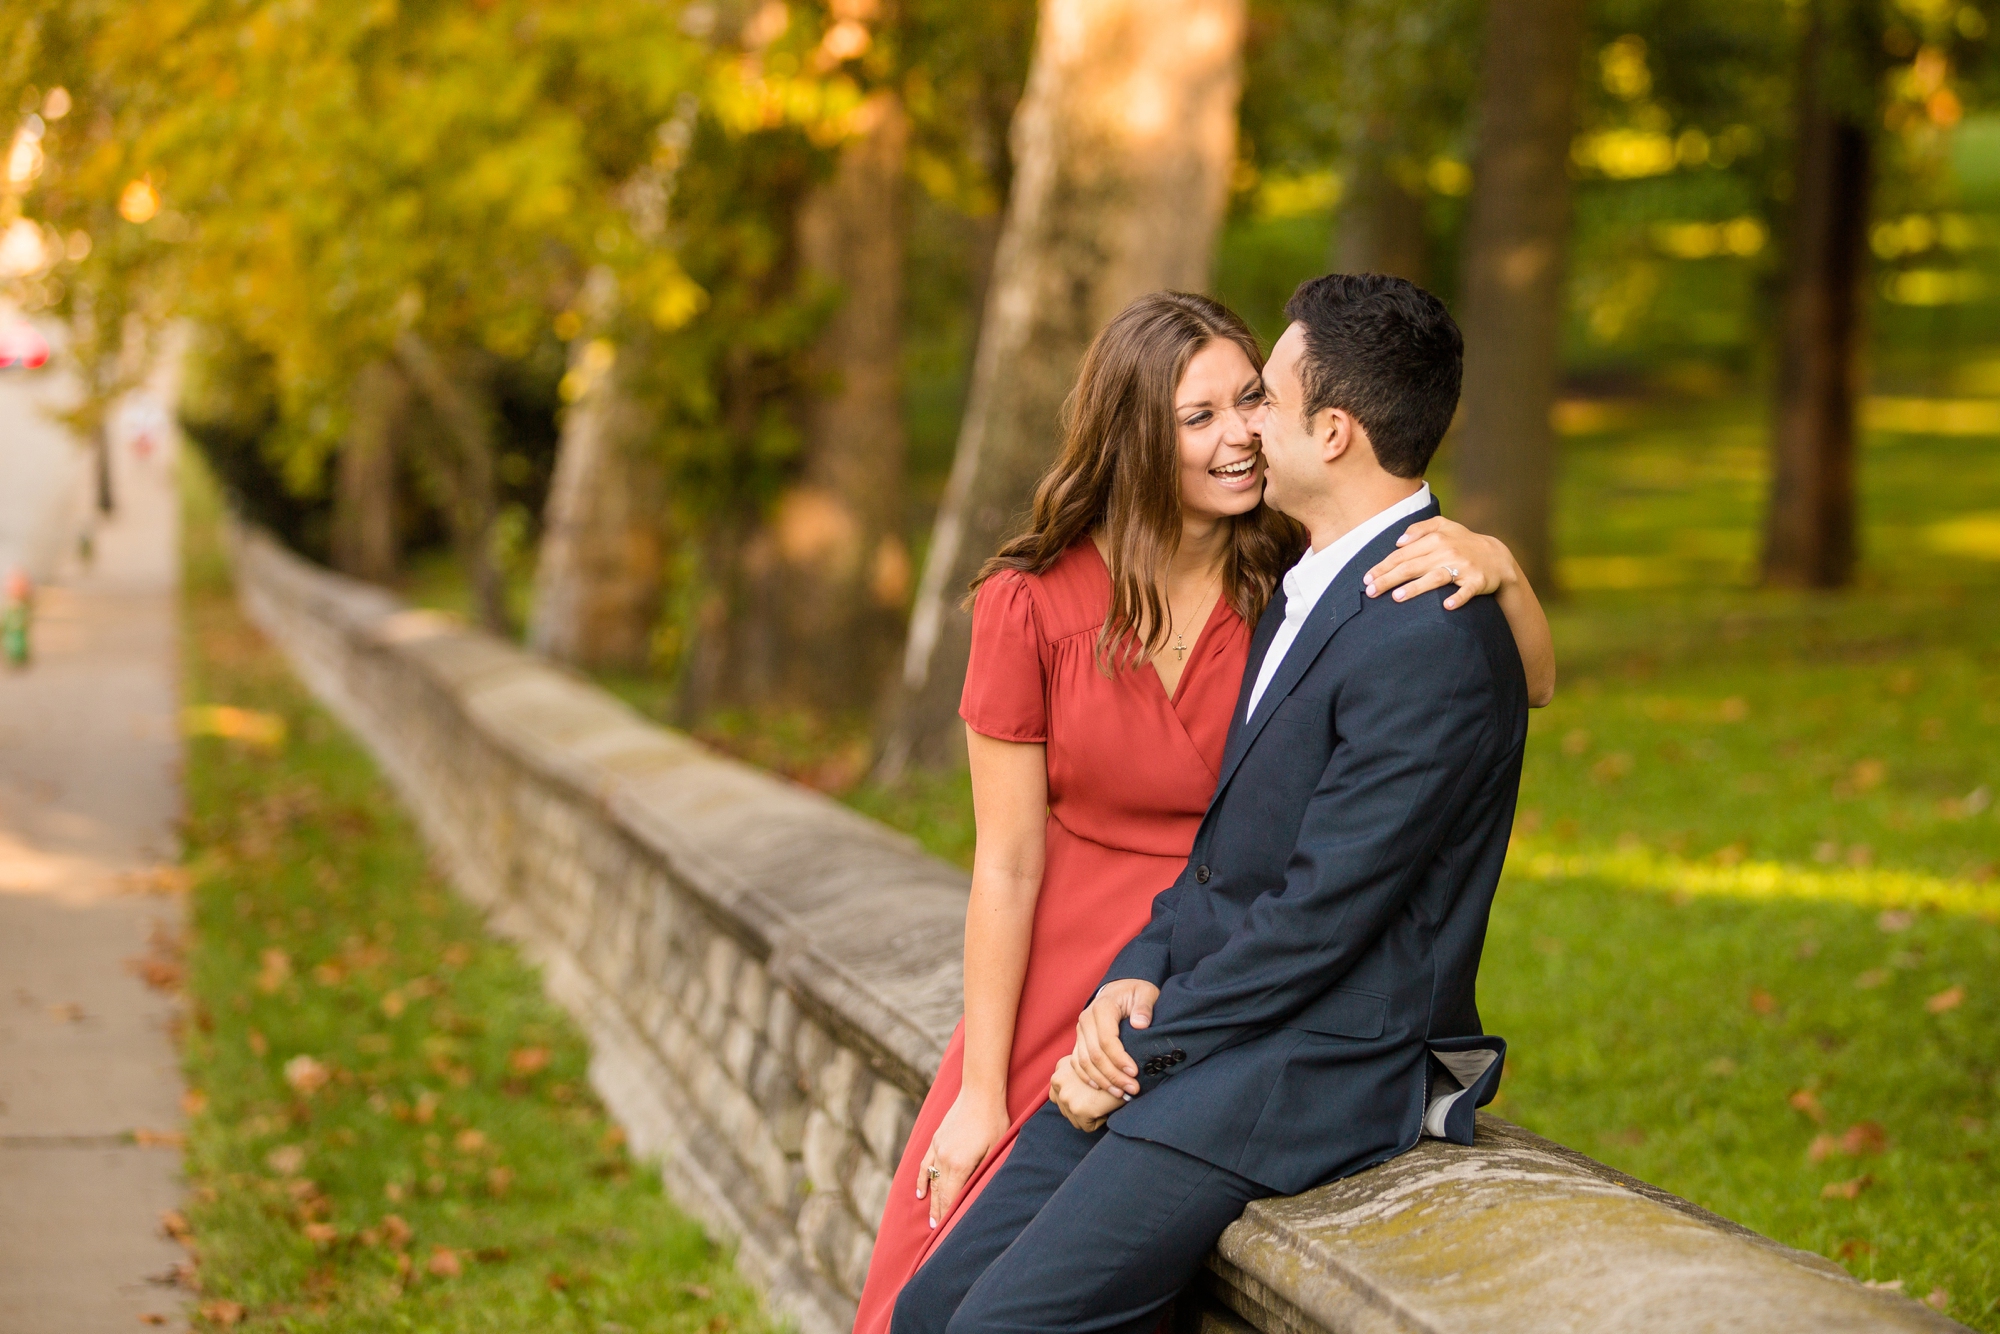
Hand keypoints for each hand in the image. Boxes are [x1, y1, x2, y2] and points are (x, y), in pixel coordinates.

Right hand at [915, 1090, 1010, 1228]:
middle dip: (939, 1212)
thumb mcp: (995, 1150)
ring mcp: (938, 1148)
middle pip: (940, 1192)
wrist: (980, 1092)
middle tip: (937, 1231)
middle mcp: (945, 1158)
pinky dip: (922, 1180)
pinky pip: (925, 1164)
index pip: (952, 1198)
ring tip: (930, 1218)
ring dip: (931, 1200)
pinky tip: (920, 1192)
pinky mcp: (936, 1139)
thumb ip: (983, 1173)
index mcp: (960, 1165)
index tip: (947, 1232)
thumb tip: (976, 1194)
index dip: (949, 1215)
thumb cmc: (994, 1121)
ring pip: (932, 1180)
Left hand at [1049, 1055, 1125, 1131]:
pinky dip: (1099, 1121)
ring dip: (1089, 1115)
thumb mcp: (1089, 1065)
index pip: (1059, 1093)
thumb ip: (1077, 1076)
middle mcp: (1057, 1080)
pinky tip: (1106, 1106)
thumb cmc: (1113, 1068)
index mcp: (1060, 1068)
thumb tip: (1076, 1092)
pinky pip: (1087, 1127)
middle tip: (1098, 1097)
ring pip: (1074, 1119)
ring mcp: (1066, 1095)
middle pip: (1064, 1108)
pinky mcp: (1078, 1109)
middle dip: (1081, 1107)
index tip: (1090, 1093)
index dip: (1077, 1096)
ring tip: (1101, 1101)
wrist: (1127, 1073)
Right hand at [1072, 979, 1158, 1096]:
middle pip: (1095, 1055)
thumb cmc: (1135, 993)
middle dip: (1114, 1076)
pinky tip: (1102, 1088)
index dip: (1119, 1059)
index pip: (1107, 1040)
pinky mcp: (1079, 1040)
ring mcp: (1081, 1031)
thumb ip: (1144, 1006)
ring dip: (1102, 1081)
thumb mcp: (1146, 993)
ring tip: (1121, 1093)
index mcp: (1102, 1007)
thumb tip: (1140, 1023)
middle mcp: (1086, 1020)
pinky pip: (1077, 1063)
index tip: (1135, 1073)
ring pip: (1085, 1062)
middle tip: (1132, 1089)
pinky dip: (1087, 1077)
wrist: (1119, 989)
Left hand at [1364, 517, 1520, 610]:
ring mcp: (1463, 567)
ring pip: (1435, 578)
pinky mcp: (1477, 581)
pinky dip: (1458, 598)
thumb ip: (1419, 529)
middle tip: (1371, 592)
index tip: (1366, 579)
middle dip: (1389, 579)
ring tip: (1397, 597)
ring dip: (1416, 588)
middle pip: (1413, 566)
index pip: (1403, 554)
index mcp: (1436, 539)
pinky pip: (1466, 591)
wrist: (1497, 557)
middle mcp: (1447, 551)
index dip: (1383, 566)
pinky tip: (1446, 606)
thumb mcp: (1443, 526)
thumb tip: (1398, 541)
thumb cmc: (1463, 542)